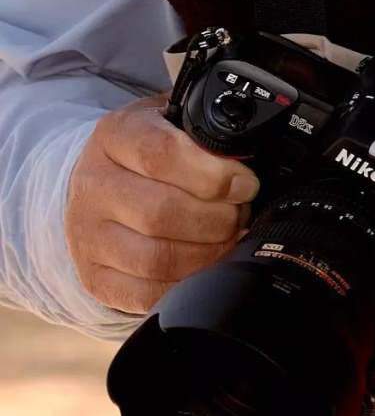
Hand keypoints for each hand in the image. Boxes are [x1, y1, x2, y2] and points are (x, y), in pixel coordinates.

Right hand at [65, 95, 259, 313]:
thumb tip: (246, 157)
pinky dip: (186, 284)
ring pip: (156, 258)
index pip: (161, 153)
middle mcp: (93, 185)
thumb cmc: (149, 151)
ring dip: (208, 253)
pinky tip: (206, 265)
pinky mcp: (94, 277)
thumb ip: (204, 133)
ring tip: (228, 237)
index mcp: (114, 135)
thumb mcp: (171, 121)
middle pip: (161, 212)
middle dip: (217, 218)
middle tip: (240, 213)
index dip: (213, 174)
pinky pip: (145, 294)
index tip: (244, 184)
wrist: (100, 183)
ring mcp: (87, 236)